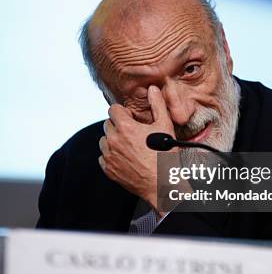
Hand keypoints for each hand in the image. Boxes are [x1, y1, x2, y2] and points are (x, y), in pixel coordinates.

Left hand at [98, 85, 175, 212]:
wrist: (161, 183)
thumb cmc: (165, 156)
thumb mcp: (165, 126)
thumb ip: (157, 104)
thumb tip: (153, 89)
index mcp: (125, 127)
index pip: (113, 109)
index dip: (124, 112)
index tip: (132, 119)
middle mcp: (113, 140)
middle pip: (108, 124)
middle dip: (119, 125)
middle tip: (134, 133)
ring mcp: (109, 156)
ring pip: (104, 140)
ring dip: (114, 140)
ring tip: (130, 145)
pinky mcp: (108, 169)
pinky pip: (103, 156)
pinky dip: (112, 155)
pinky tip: (126, 157)